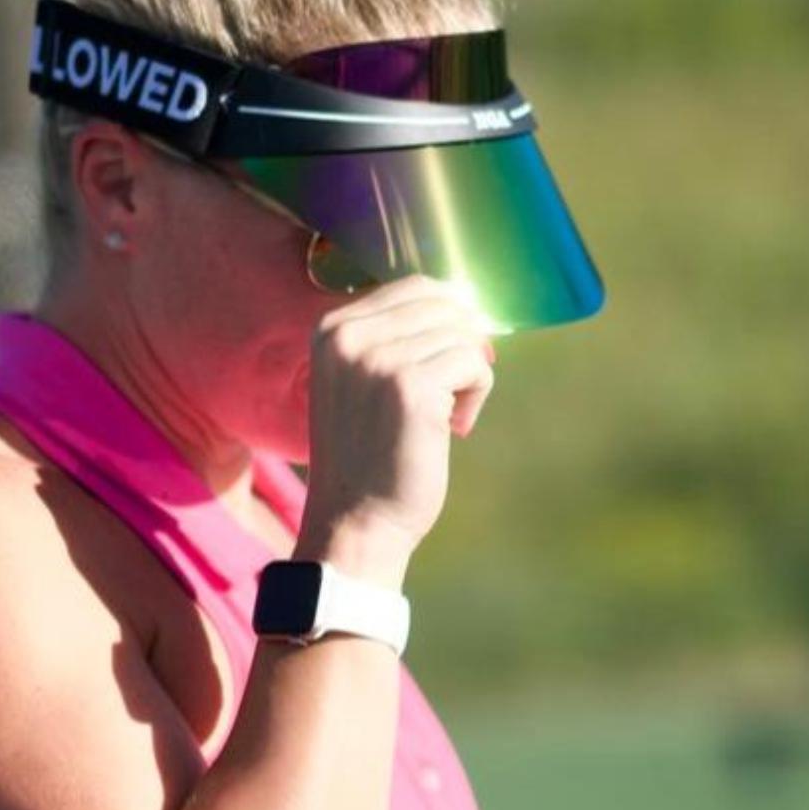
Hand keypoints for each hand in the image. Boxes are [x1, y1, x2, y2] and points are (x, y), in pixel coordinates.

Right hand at [295, 275, 496, 584]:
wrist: (356, 522)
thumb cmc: (369, 458)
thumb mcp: (364, 382)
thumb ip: (397, 338)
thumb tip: (465, 304)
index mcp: (331, 328)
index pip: (415, 288)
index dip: (449, 320)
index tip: (450, 367)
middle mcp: (349, 335)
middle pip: (444, 306)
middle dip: (462, 347)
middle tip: (453, 396)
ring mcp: (379, 359)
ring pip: (463, 335)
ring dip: (469, 377)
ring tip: (446, 419)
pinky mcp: (412, 387)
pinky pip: (474, 364)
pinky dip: (477, 395)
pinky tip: (454, 428)